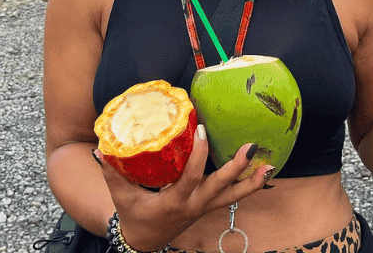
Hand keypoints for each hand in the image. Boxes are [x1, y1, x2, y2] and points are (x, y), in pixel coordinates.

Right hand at [95, 126, 272, 251]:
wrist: (144, 240)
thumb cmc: (133, 214)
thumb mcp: (121, 195)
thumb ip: (113, 172)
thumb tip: (103, 148)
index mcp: (174, 202)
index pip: (190, 178)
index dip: (197, 155)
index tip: (202, 131)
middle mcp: (194, 205)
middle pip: (220, 188)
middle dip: (236, 168)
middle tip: (250, 148)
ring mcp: (204, 207)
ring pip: (233, 196)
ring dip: (251, 182)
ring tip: (269, 166)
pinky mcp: (209, 206)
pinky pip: (233, 197)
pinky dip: (249, 186)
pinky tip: (264, 173)